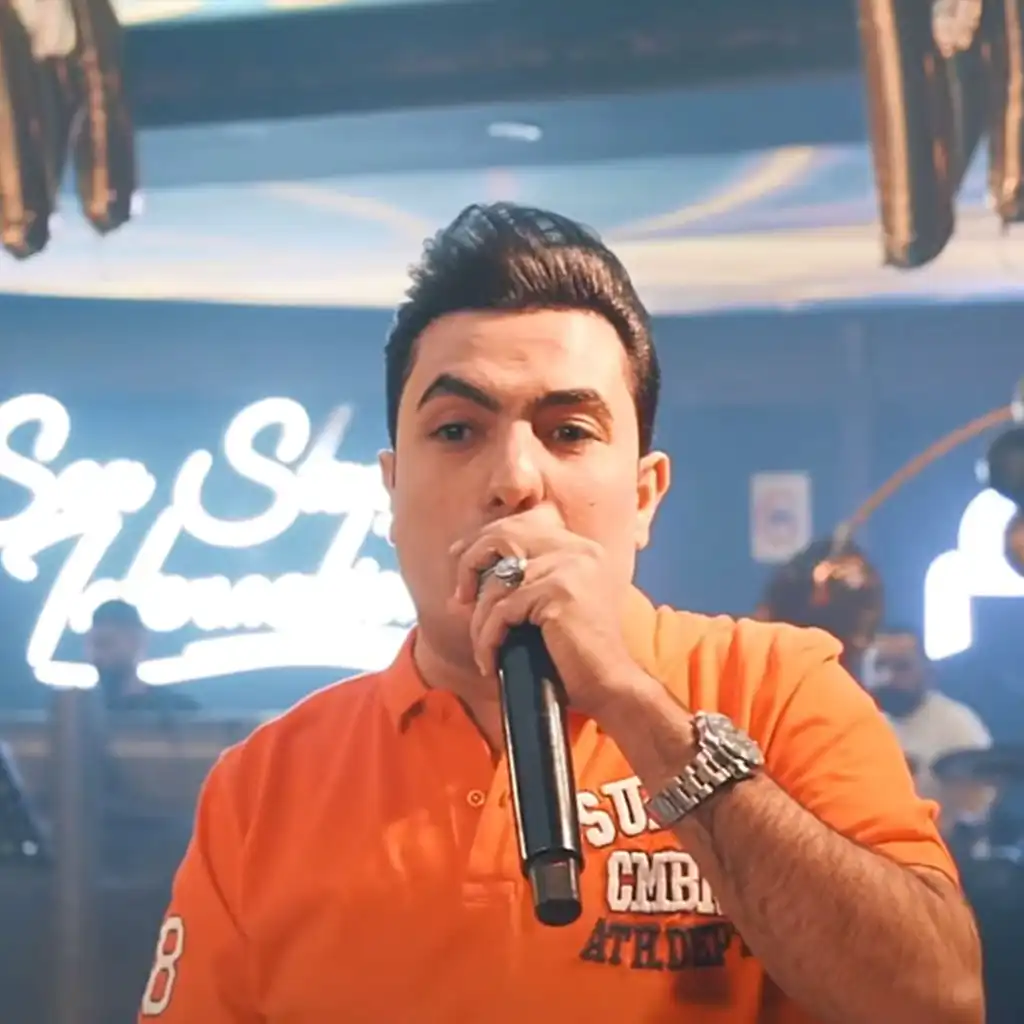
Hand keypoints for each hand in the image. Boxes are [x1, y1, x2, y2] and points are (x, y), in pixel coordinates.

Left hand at [449, 507, 646, 719]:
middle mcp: (577, 550)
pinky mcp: (559, 592)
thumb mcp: (547, 609)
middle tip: (460, 598)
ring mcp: (570, 568)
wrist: (609, 685)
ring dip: (480, 620)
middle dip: (471, 564)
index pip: (518, 527)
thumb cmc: (576, 654)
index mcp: (579, 547)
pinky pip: (503, 611)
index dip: (482, 540)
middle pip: (504, 537)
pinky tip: (491, 661)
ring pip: (497, 584)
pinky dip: (489, 638)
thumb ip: (518, 587)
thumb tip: (461, 592)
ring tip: (483, 647)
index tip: (457, 560)